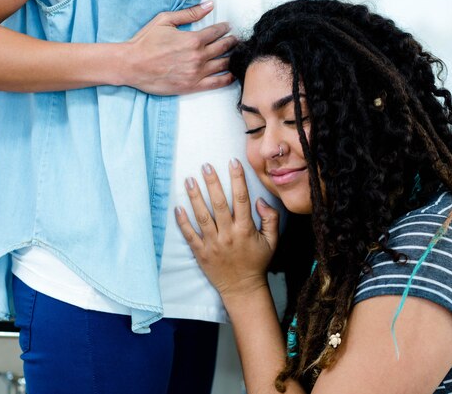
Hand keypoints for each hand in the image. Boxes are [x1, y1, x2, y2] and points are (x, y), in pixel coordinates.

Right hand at [123, 1, 236, 94]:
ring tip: (236, 55)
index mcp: (193, 40)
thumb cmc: (146, 42)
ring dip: (232, 58)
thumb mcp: (165, 21)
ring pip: (223, 65)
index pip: (216, 32)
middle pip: (223, 48)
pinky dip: (227, 78)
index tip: (228, 28)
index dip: (224, 29)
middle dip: (232, 42)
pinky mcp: (193, 86)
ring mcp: (197, 73)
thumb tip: (209, 5)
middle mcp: (198, 57)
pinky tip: (232, 74)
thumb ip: (189, 13)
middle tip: (236, 40)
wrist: (132, 65)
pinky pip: (217, 83)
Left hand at [175, 159, 278, 298]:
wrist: (243, 288)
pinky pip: (190, 235)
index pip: (241, 199)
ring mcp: (213, 244)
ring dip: (195, 197)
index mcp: (245, 230)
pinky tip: (178, 207)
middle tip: (205, 166)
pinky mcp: (201, 253)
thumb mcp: (272, 241)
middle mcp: (228, 235)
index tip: (232, 162)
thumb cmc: (258, 263)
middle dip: (212, 183)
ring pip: (202, 217)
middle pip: (218, 204)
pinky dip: (183, 222)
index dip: (237, 179)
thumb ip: (270, 219)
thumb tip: (261, 201)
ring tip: (189, 180)